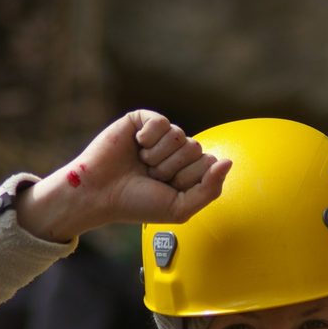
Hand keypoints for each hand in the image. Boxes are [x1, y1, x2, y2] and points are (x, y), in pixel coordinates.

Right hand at [17, 110, 231, 241]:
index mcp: (187, 171)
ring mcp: (160, 136)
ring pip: (180, 136)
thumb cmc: (136, 204)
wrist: (99, 194)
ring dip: (159, 157)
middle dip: (172, 169)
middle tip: (150, 177)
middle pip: (196, 149)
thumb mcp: (180, 208)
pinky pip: (162, 122)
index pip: (210, 164)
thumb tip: (228, 162)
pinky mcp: (143, 120)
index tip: (166, 189)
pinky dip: (149, 138)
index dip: (188, 180)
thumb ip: (210, 189)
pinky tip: (136, 145)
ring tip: (141, 164)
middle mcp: (176, 152)